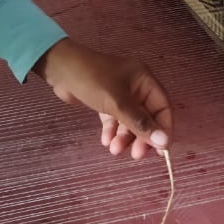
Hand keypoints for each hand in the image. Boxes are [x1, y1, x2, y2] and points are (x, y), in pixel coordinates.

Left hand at [34, 39, 171, 157]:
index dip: (164, 129)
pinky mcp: (105, 101)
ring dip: (124, 137)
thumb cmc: (92, 80)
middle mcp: (136, 87)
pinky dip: (112, 130)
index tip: (160, 151)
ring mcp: (120, 94)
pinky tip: (106, 141)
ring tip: (114, 150)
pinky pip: (115, 119)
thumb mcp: (117, 103)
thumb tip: (164, 142)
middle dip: (142, 136)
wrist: (59, 69)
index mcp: (144, 80)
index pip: (163, 107)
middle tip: (136, 155)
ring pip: (130, 120)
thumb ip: (140, 123)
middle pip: (147, 116)